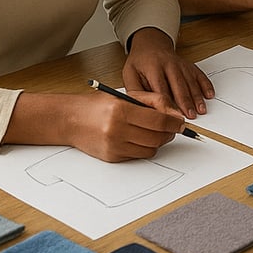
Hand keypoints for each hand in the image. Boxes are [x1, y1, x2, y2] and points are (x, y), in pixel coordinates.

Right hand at [71, 91, 186, 161]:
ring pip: (151, 149)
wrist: (71, 119)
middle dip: (169, 133)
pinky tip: (138, 138)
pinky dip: (144, 148)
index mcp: (122, 110)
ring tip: (153, 131)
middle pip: (157, 137)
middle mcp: (117, 129)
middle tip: (170, 128)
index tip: (181, 123)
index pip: (159, 121)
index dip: (175, 123)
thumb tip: (177, 116)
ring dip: (158, 141)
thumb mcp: (128, 95)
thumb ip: (155, 102)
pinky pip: (139, 155)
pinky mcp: (111, 157)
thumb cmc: (100, 105)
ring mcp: (113, 145)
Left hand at [123, 27, 213, 118]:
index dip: (166, 103)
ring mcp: (181, 64)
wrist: (151, 45)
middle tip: (189, 116)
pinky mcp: (189, 66)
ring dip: (197, 97)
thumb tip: (140, 109)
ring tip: (201, 110)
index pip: (161, 88)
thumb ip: (135, 91)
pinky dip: (206, 85)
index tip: (170, 117)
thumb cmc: (140, 63)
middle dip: (185, 102)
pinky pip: (199, 75)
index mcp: (153, 67)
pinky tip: (209, 95)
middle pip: (179, 85)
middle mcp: (169, 65)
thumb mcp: (130, 75)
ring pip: (191, 82)